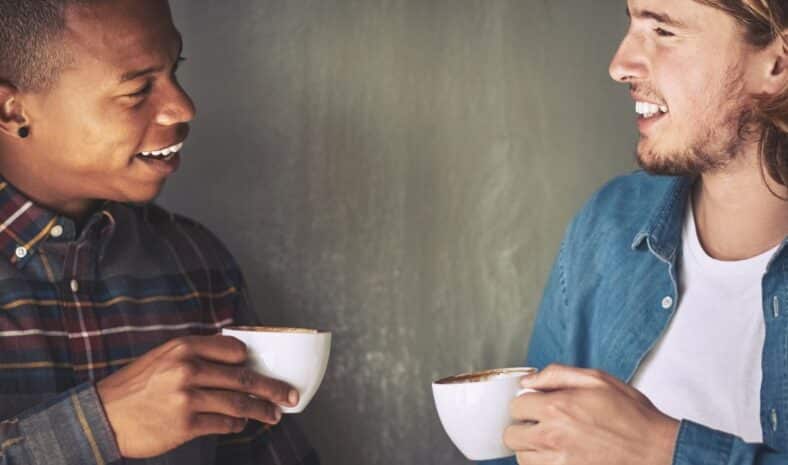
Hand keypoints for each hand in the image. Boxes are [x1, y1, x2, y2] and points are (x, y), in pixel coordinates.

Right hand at [96, 335, 298, 458]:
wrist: (101, 416)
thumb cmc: (135, 387)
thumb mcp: (162, 357)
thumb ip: (195, 355)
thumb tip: (235, 359)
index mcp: (183, 347)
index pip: (234, 349)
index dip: (251, 360)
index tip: (265, 368)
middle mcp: (187, 369)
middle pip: (243, 377)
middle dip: (272, 387)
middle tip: (290, 394)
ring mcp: (187, 398)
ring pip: (238, 403)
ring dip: (262, 410)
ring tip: (275, 414)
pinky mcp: (185, 425)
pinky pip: (223, 424)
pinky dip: (237, 425)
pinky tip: (241, 425)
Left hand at [504, 364, 679, 464]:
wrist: (658, 451)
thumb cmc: (632, 414)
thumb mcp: (598, 379)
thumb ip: (557, 374)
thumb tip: (528, 379)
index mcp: (557, 407)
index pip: (516, 405)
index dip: (526, 402)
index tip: (538, 405)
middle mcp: (552, 436)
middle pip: (511, 435)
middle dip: (523, 427)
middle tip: (540, 424)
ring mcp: (558, 462)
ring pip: (521, 458)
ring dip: (531, 449)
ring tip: (551, 442)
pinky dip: (543, 464)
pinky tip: (558, 456)